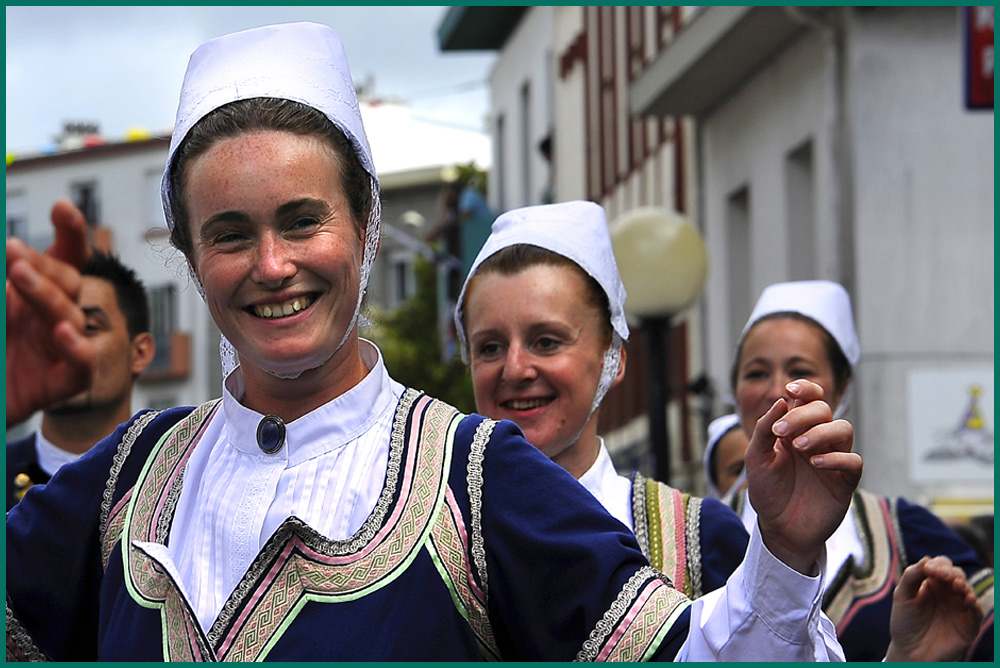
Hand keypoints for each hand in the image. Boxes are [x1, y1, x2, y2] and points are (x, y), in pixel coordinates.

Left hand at [6, 199, 94, 426]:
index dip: (71, 233)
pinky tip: (62, 333)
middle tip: (11, 250)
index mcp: (32, 295)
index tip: (63, 208)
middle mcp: (50, 318)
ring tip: (17, 274)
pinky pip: (82, 366)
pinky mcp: (59, 384)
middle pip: (69, 282)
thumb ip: (5, 286)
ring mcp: (57, 350)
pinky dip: (78, 349)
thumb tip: (8, 249)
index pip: (65, 259)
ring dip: (47, 295)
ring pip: (71, 318)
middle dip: (45, 264)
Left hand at [746, 380, 861, 573]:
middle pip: (824, 410)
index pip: (809, 398)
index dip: (805, 387)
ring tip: (799, 447)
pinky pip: (853, 461)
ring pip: (843, 429)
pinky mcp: (845, 481)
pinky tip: (815, 464)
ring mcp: (833, 458)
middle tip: (782, 432)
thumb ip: (765, 429)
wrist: (779, 528)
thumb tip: (782, 401)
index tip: (790, 389)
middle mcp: (817, 439)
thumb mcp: (756, 458)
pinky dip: (837, 457)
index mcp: (796, 429)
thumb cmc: (768, 491)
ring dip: (821, 432)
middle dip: (803, 415)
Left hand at [886, 556, 983, 660]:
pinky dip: (974, 604)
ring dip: (963, 585)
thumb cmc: (905, 623)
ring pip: (967, 590)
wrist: (909, 652)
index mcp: (932, 583)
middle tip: (941, 575)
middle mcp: (948, 593)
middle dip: (950, 572)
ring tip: (956, 585)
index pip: (941, 566)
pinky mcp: (968, 625)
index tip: (929, 569)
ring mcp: (959, 608)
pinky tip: (967, 598)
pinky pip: (976, 612)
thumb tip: (926, 559)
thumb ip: (911, 576)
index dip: (938, 565)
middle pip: (956, 575)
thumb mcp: (902, 596)